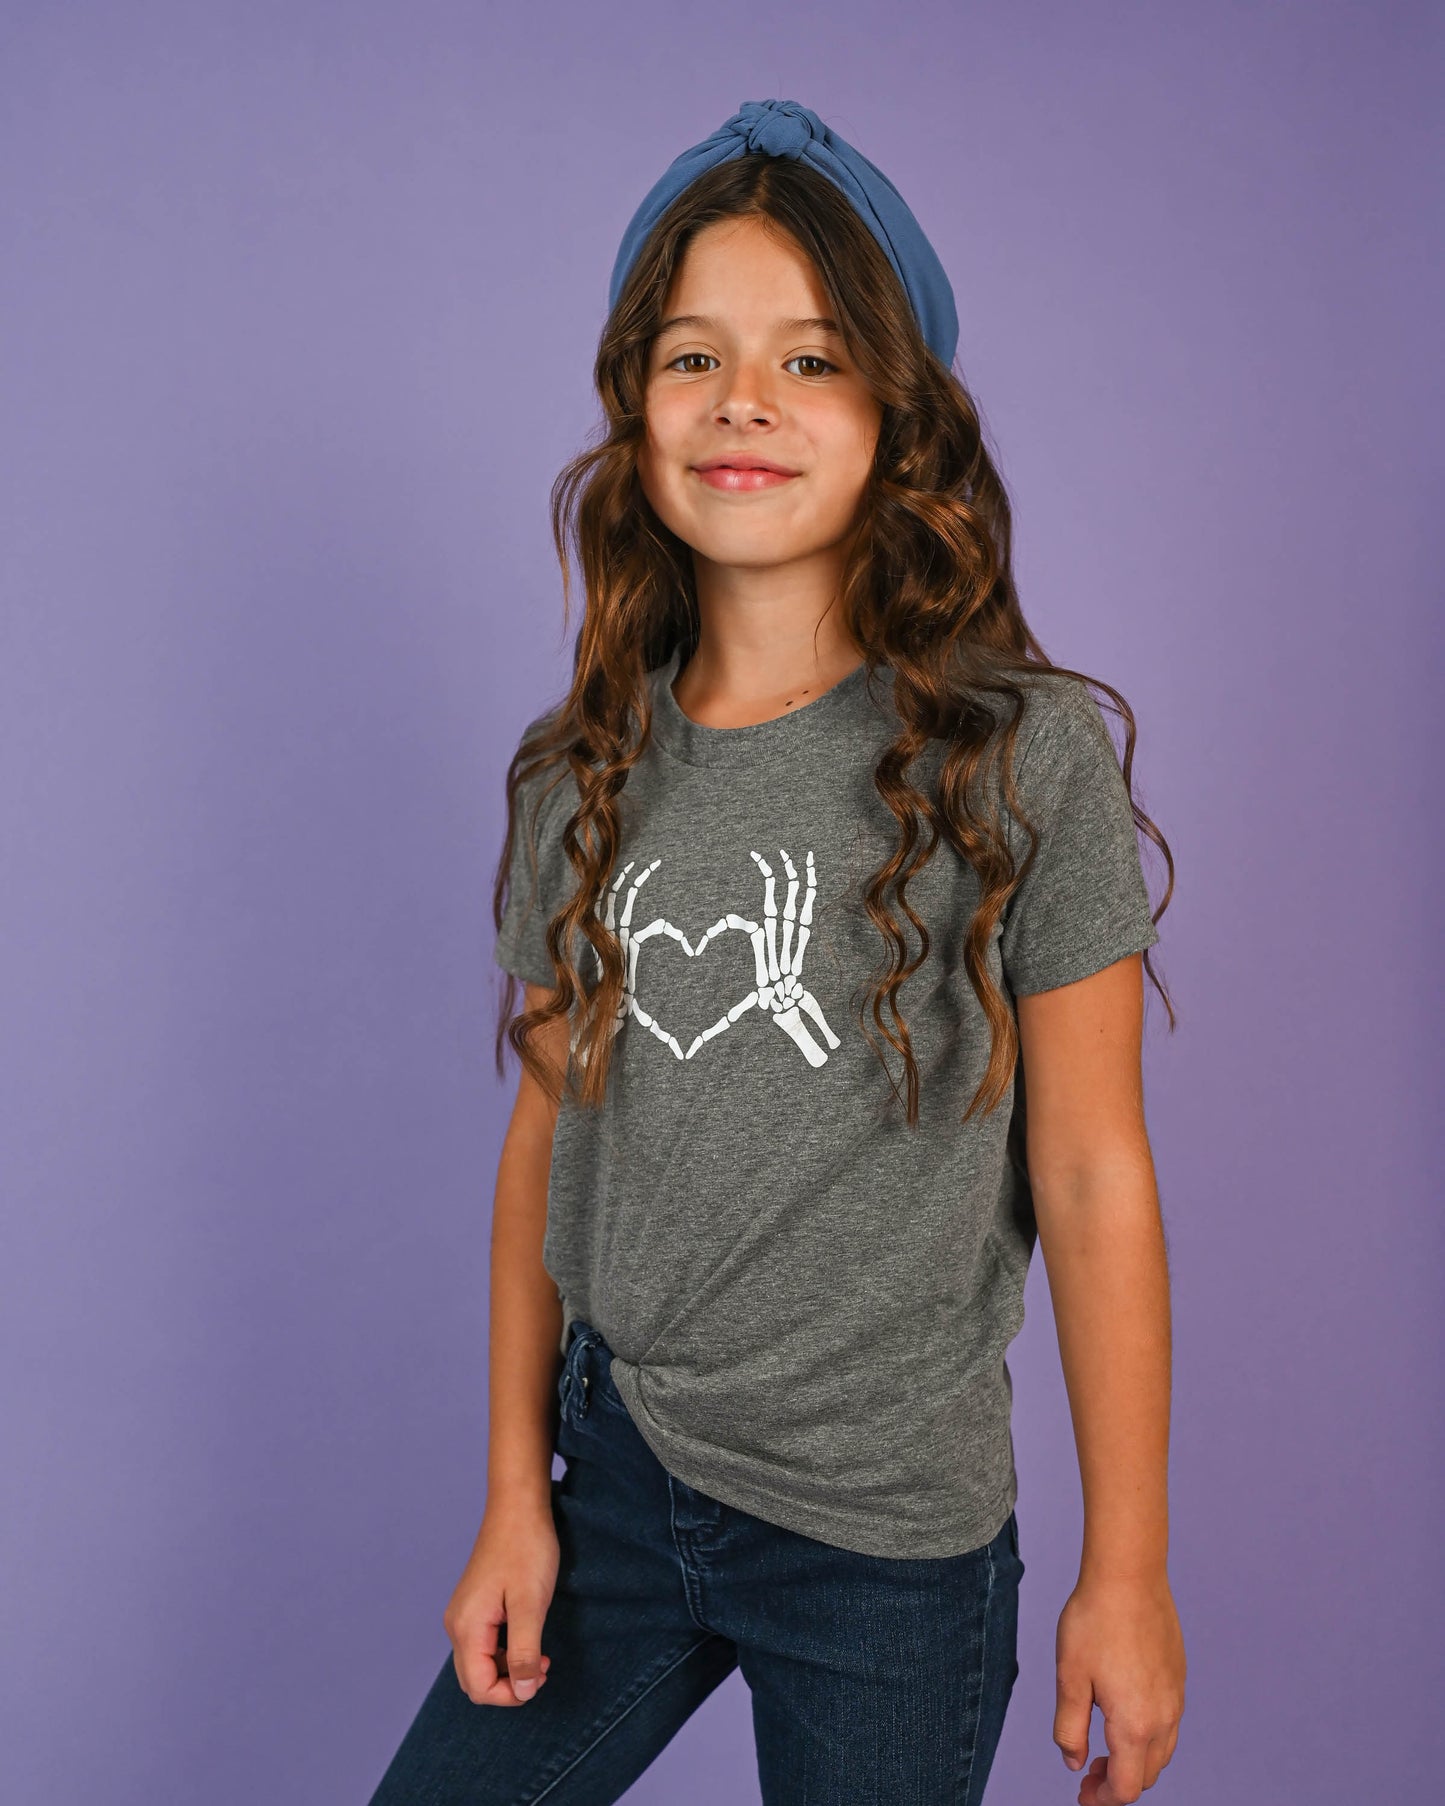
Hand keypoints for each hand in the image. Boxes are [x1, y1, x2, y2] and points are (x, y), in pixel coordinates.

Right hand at [443, 1496, 559, 1705]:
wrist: (518, 1507)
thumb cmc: (526, 1550)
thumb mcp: (531, 1604)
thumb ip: (525, 1652)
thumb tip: (524, 1692)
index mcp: (466, 1627)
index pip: (478, 1687)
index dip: (510, 1695)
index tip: (540, 1678)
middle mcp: (457, 1624)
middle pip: (474, 1680)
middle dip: (508, 1685)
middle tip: (543, 1668)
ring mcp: (464, 1613)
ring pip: (479, 1663)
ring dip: (508, 1669)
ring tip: (541, 1655)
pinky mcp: (474, 1605)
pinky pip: (483, 1644)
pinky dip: (505, 1652)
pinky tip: (529, 1638)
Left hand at [1054, 1569, 1185, 1802]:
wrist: (1129, 1575)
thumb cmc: (1094, 1622)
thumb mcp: (1069, 1677)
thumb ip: (1069, 1728)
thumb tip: (1073, 1761)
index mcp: (1135, 1725)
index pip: (1126, 1787)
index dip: (1103, 1799)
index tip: (1082, 1793)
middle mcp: (1164, 1718)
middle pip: (1147, 1775)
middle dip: (1118, 1783)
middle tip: (1087, 1774)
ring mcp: (1176, 1697)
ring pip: (1161, 1751)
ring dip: (1135, 1761)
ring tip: (1104, 1750)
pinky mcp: (1178, 1677)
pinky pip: (1168, 1724)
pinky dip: (1147, 1737)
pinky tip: (1121, 1715)